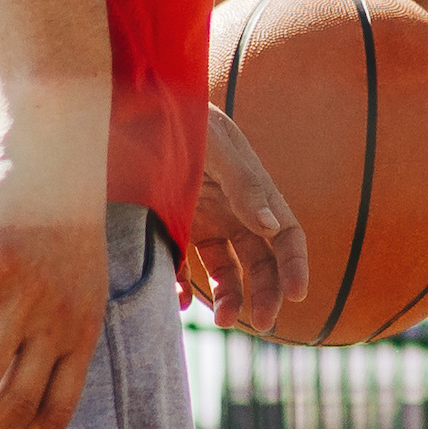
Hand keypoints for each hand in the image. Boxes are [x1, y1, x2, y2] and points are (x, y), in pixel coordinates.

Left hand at [179, 102, 314, 332]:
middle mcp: (234, 211)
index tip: (297, 295)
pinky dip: (185, 289)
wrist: (131, 105)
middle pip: (262, 262)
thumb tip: (273, 228)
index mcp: (253, 191)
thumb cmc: (178, 117)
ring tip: (224, 321)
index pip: (287, 235)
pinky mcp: (172, 230)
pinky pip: (184, 269)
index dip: (296, 265)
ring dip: (231, 298)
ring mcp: (203, 222)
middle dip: (268, 293)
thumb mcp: (215, 144)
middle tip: (263, 323)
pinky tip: (180, 301)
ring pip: (227, 271)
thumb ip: (244, 184)